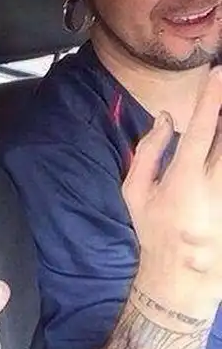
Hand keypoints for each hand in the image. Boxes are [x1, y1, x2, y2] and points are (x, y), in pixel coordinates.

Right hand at [123, 67, 221, 319]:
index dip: (211, 101)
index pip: (201, 131)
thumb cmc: (153, 229)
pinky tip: (221, 145)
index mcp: (182, 180)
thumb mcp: (135, 192)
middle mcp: (214, 186)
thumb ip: (148, 153)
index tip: (219, 74)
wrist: (181, 274)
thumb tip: (164, 119)